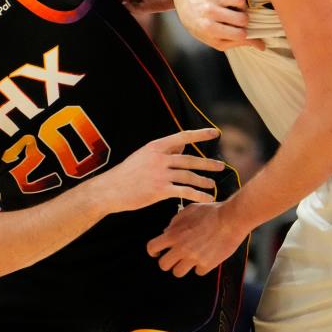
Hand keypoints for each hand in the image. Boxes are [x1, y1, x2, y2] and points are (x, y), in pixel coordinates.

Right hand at [91, 127, 223, 213]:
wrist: (110, 190)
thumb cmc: (127, 173)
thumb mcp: (143, 155)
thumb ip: (163, 151)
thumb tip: (183, 145)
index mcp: (155, 147)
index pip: (183, 137)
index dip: (201, 134)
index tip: (216, 133)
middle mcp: (159, 158)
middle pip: (190, 159)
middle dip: (207, 163)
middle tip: (221, 166)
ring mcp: (160, 174)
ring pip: (188, 176)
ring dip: (203, 181)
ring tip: (212, 185)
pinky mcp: (160, 190)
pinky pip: (184, 192)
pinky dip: (197, 195)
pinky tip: (206, 198)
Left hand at [146, 201, 246, 276]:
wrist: (231, 219)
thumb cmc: (210, 212)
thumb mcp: (189, 210)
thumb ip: (174, 222)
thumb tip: (165, 232)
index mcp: (174, 234)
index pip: (152, 248)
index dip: (153, 251)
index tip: (158, 252)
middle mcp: (181, 248)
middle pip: (163, 265)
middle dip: (167, 262)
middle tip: (174, 257)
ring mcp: (194, 258)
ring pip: (178, 272)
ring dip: (182, 266)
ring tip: (189, 258)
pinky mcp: (207, 265)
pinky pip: (198, 271)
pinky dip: (200, 266)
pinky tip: (205, 257)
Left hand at [174, 0, 265, 50]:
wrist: (184, 5)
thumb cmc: (201, 26)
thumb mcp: (215, 40)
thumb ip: (237, 43)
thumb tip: (262, 46)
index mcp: (210, 29)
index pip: (241, 34)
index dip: (245, 34)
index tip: (240, 31)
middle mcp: (210, 12)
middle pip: (243, 18)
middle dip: (244, 20)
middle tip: (237, 19)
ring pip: (241, 0)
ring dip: (241, 4)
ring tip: (235, 7)